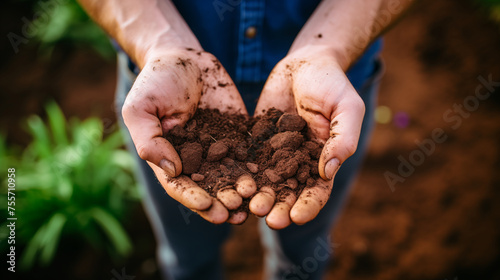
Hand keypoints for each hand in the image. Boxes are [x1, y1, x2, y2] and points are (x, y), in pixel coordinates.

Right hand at [122, 48, 253, 223]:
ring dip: (242, 193)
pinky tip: (269, 180)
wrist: (184, 57)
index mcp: (168, 157)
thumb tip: (172, 171)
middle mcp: (194, 159)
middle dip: (221, 202)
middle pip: (208, 187)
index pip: (179, 184)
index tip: (206, 205)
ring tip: (254, 204)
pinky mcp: (238, 136)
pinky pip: (249, 154)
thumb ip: (150, 140)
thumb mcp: (141, 108)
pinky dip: (258, 170)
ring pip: (231, 176)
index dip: (192, 196)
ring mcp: (218, 149)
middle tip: (234, 213)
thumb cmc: (156, 81)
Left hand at [251, 46, 364, 228]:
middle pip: (288, 191)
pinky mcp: (256, 140)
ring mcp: (275, 152)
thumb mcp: (347, 108)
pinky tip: (229, 183)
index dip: (308, 205)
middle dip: (278, 206)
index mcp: (324, 159)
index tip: (297, 217)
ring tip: (247, 205)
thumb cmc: (332, 83)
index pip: (317, 190)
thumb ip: (342, 139)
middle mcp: (298, 161)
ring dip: (257, 195)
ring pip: (265, 180)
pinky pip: (246, 159)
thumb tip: (327, 173)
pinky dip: (239, 173)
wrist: (304, 61)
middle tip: (266, 218)